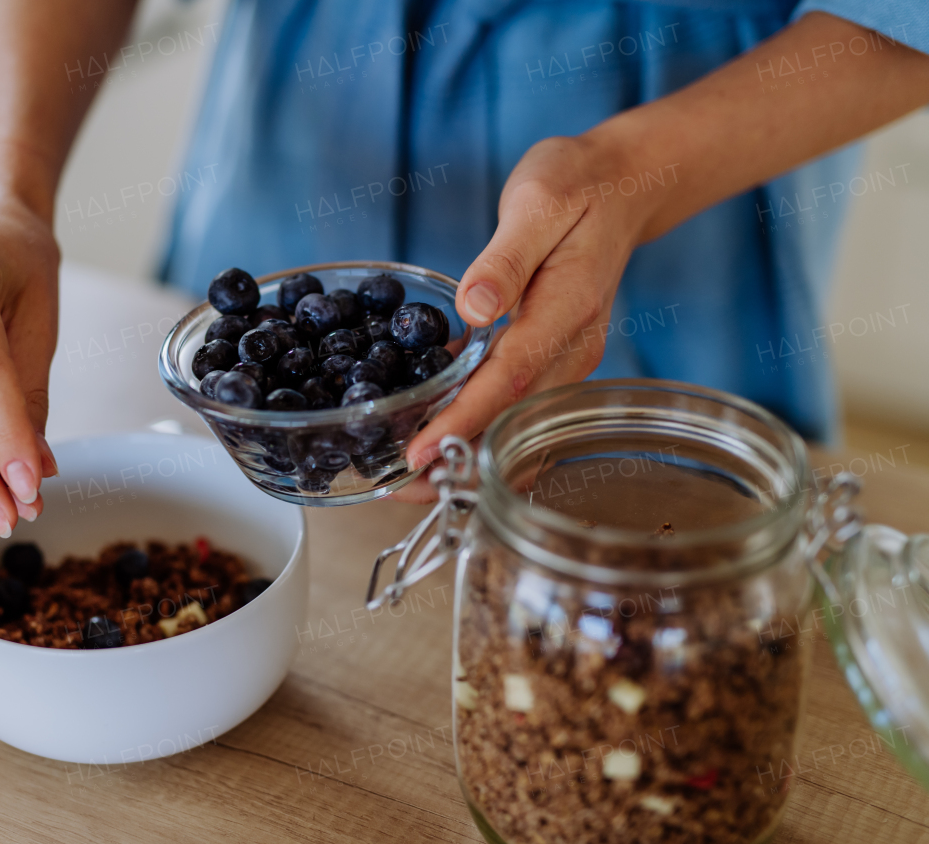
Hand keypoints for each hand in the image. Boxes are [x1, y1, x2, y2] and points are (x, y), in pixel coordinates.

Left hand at [394, 134, 659, 501]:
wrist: (625, 183)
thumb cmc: (578, 184)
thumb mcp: (540, 199)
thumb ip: (506, 258)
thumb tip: (474, 309)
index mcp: (567, 311)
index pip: (509, 381)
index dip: (462, 421)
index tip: (417, 454)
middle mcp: (572, 347)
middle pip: (511, 419)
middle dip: (455, 459)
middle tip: (392, 486)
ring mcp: (566, 357)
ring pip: (513, 422)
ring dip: (463, 452)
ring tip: (403, 477)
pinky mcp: (553, 356)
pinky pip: (513, 403)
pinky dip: (474, 424)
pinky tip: (432, 432)